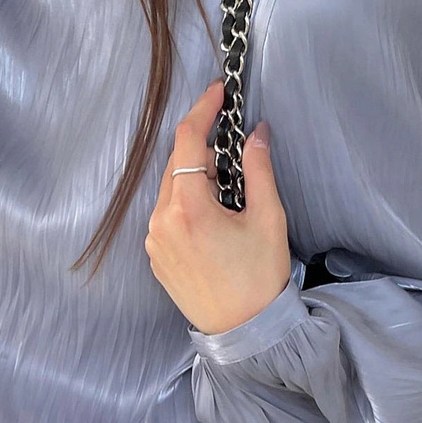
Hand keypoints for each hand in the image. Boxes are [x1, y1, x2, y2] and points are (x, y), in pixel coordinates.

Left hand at [144, 79, 291, 335]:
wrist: (243, 330)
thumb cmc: (259, 277)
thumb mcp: (267, 218)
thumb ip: (258, 169)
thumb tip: (256, 132)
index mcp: (188, 208)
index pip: (186, 142)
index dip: (202, 110)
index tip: (218, 91)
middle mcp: (161, 222)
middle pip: (175, 164)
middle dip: (200, 143)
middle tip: (228, 131)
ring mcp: (154, 241)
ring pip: (169, 189)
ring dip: (193, 174)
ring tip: (226, 180)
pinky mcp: (155, 256)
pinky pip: (166, 214)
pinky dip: (184, 200)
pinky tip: (211, 209)